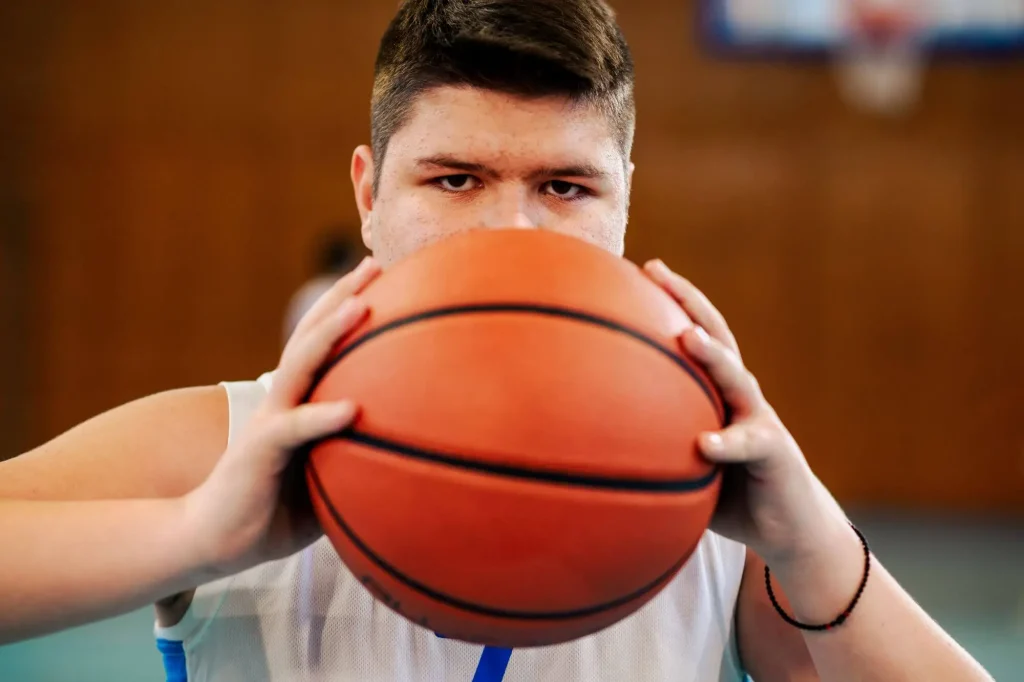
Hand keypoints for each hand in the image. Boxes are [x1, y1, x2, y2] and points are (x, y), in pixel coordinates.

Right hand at [184, 257, 381, 576]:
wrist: (216, 539)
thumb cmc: (275, 510)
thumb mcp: (328, 480)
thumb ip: (359, 460)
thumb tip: (414, 461)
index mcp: (299, 401)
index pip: (324, 344)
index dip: (348, 308)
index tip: (385, 279)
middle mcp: (283, 400)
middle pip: (311, 335)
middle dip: (341, 296)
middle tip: (374, 264)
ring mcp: (270, 420)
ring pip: (300, 364)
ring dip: (330, 332)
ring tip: (361, 305)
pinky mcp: (260, 450)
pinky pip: (294, 429)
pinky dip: (322, 416)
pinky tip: (352, 409)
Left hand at [644, 260, 849, 566]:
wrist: (789, 525)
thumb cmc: (728, 489)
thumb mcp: (683, 461)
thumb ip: (650, 445)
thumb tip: (583, 445)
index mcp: (717, 391)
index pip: (695, 332)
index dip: (672, 299)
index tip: (641, 268)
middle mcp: (740, 394)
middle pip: (717, 336)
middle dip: (688, 300)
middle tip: (657, 272)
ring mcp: (760, 419)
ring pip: (737, 379)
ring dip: (713, 357)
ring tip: (688, 338)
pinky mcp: (775, 453)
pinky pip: (750, 445)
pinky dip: (727, 444)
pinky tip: (704, 445)